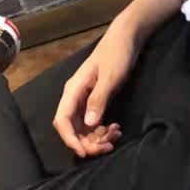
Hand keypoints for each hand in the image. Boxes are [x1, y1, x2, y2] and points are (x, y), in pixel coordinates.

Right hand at [53, 17, 141, 157]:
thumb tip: (88, 124)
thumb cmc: (117, 53)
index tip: (85, 153)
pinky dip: (103, 129)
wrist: (127, 37)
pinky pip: (94, 121)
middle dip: (88, 142)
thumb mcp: (110, 77)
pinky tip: (116, 128)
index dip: (70, 139)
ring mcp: (85, 99)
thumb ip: (98, 99)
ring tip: (116, 135)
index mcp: (73, 90)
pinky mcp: (96, 99)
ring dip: (97, 137)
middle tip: (108, 146)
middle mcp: (75, 96)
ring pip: (84, 128)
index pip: (62, 120)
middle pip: (73, 128)